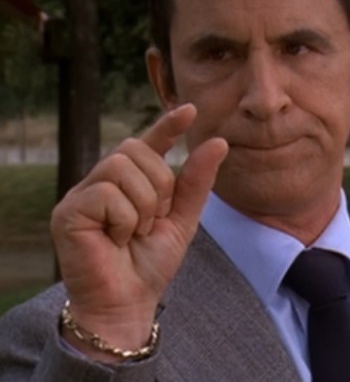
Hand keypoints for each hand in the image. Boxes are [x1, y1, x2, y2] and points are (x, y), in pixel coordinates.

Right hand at [50, 103, 227, 359]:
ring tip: (134, 233)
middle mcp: (100, 183)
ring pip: (121, 167)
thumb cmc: (150, 264)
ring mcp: (80, 196)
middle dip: (158, 186)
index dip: (166, 125)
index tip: (190, 110)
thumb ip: (196, 182)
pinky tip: (116, 240)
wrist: (130, 302)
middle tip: (152, 222)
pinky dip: (124, 219)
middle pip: (135, 150)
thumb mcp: (183, 219)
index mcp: (127, 183)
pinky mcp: (67, 212)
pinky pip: (107, 194)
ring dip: (143, 205)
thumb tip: (218, 141)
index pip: (146, 144)